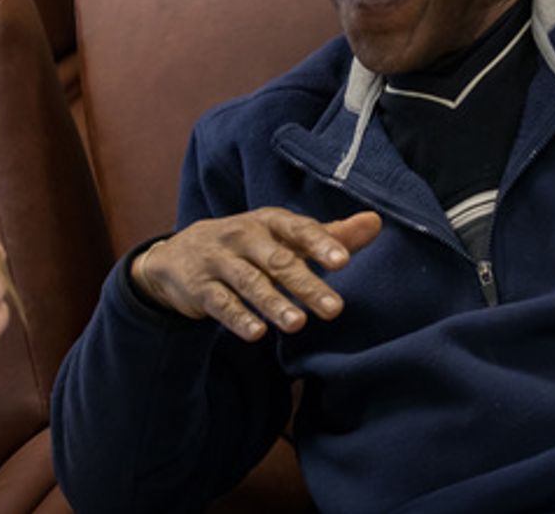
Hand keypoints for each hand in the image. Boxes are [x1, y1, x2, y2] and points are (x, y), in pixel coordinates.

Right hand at [131, 208, 382, 340]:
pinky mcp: (201, 289)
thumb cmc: (248, 245)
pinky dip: (238, 318)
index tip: (343, 261)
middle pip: (277, 260)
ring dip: (273, 303)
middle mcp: (243, 236)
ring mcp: (219, 262)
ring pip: (249, 282)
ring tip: (297, 324)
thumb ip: (328, 234)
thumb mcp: (283, 235)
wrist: (178, 255)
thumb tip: (375, 222)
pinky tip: (256, 334)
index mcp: (269, 221)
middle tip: (335, 309)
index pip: (298, 229)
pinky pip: (221, 303)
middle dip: (305, 284)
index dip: (320, 243)